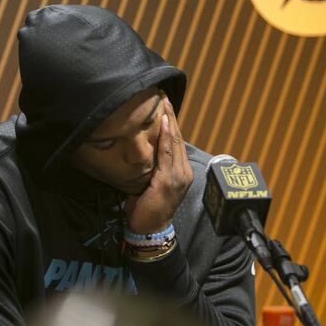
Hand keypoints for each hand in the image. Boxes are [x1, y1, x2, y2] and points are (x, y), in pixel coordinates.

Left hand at [125, 96, 192, 233]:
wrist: (150, 230)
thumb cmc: (147, 208)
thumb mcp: (151, 184)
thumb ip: (152, 168)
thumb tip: (142, 150)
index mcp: (180, 171)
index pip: (176, 142)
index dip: (172, 122)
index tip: (166, 104)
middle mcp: (183, 171)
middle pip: (177, 138)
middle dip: (171, 116)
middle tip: (165, 95)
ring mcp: (178, 176)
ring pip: (174, 142)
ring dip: (169, 121)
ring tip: (164, 103)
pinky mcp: (169, 180)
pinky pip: (167, 154)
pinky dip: (166, 136)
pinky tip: (164, 122)